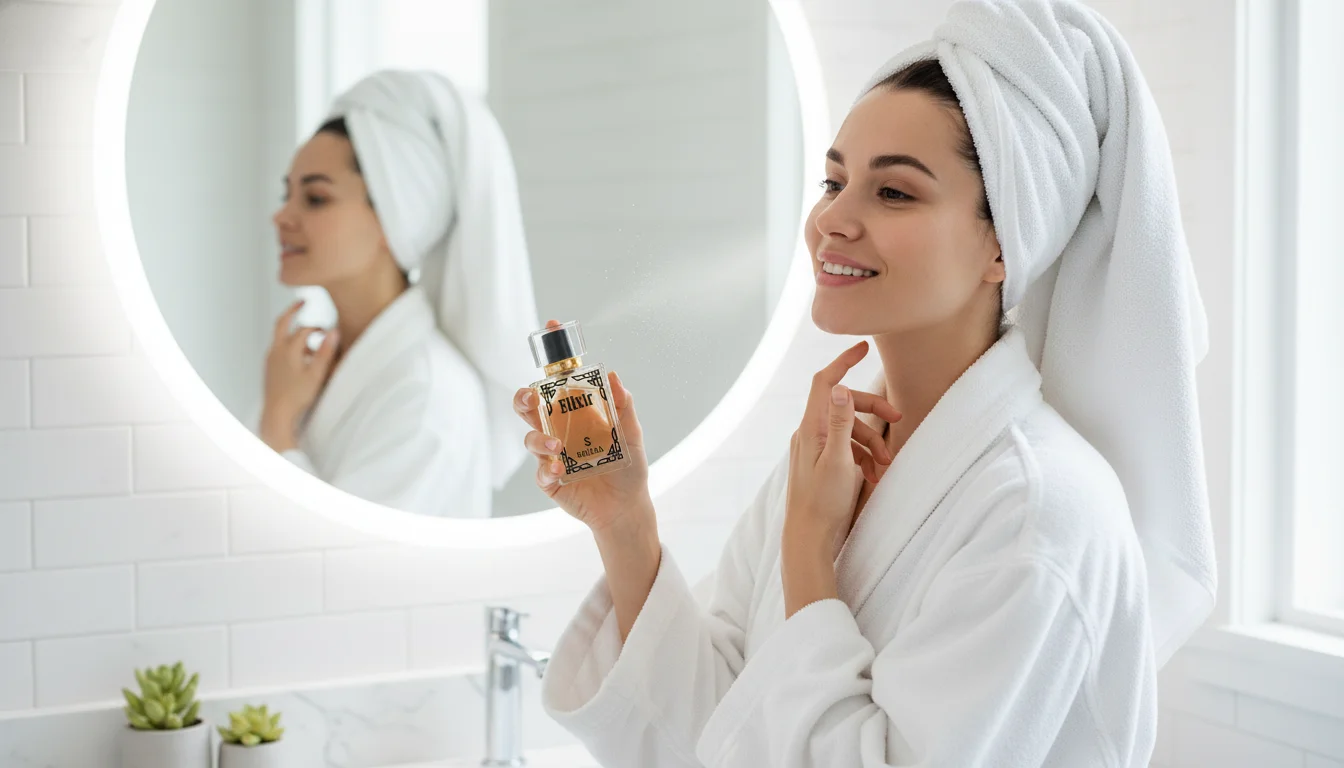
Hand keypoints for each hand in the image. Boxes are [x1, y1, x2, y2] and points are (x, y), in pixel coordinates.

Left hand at [259, 300, 338, 451]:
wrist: (276, 414)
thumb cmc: (296, 397)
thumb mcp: (316, 374)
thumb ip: (325, 351)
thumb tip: (334, 332)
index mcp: (287, 349)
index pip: (304, 329)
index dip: (318, 327)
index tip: (330, 330)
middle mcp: (276, 350)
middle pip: (282, 322)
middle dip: (293, 310)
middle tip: (303, 302)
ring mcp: (270, 358)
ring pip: (281, 337)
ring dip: (294, 334)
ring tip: (311, 343)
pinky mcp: (269, 367)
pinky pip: (279, 349)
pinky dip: (290, 346)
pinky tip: (301, 358)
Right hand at [514, 321, 654, 536]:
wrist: (626, 507)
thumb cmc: (628, 468)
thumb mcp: (632, 434)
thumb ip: (624, 406)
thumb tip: (614, 375)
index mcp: (576, 414)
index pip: (558, 383)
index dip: (554, 356)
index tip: (551, 326)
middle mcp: (559, 431)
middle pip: (530, 407)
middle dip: (524, 397)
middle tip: (531, 397)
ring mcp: (551, 455)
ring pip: (531, 439)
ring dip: (540, 440)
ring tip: (558, 448)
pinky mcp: (549, 480)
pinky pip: (540, 471)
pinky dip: (547, 469)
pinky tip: (559, 470)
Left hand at [784, 340, 902, 560]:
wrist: (808, 539)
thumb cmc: (823, 503)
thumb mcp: (838, 461)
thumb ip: (840, 423)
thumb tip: (840, 386)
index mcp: (810, 427)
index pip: (826, 382)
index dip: (843, 361)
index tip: (863, 347)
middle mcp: (809, 433)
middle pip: (844, 405)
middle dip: (873, 412)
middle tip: (899, 421)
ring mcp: (814, 449)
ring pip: (848, 430)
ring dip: (871, 442)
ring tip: (886, 464)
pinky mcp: (821, 464)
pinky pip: (845, 449)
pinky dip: (863, 457)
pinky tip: (875, 475)